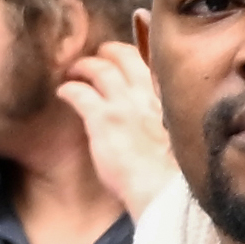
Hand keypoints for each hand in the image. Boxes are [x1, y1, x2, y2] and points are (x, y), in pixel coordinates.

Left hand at [62, 43, 180, 233]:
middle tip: (97, 57)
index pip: (148, 64)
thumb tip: (165, 126)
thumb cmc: (176, 176)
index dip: (132, 58)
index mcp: (167, 99)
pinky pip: (79, 94)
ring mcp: (123, 105)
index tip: (124, 62)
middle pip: (123, 56)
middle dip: (107, 52)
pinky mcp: (102, 121)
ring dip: (83, 66)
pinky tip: (62, 93)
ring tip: (73, 71)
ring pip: (99, 69)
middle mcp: (146, 95)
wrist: (165, 191)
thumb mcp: (182, 139)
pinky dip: (69, 90)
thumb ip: (170, 122)